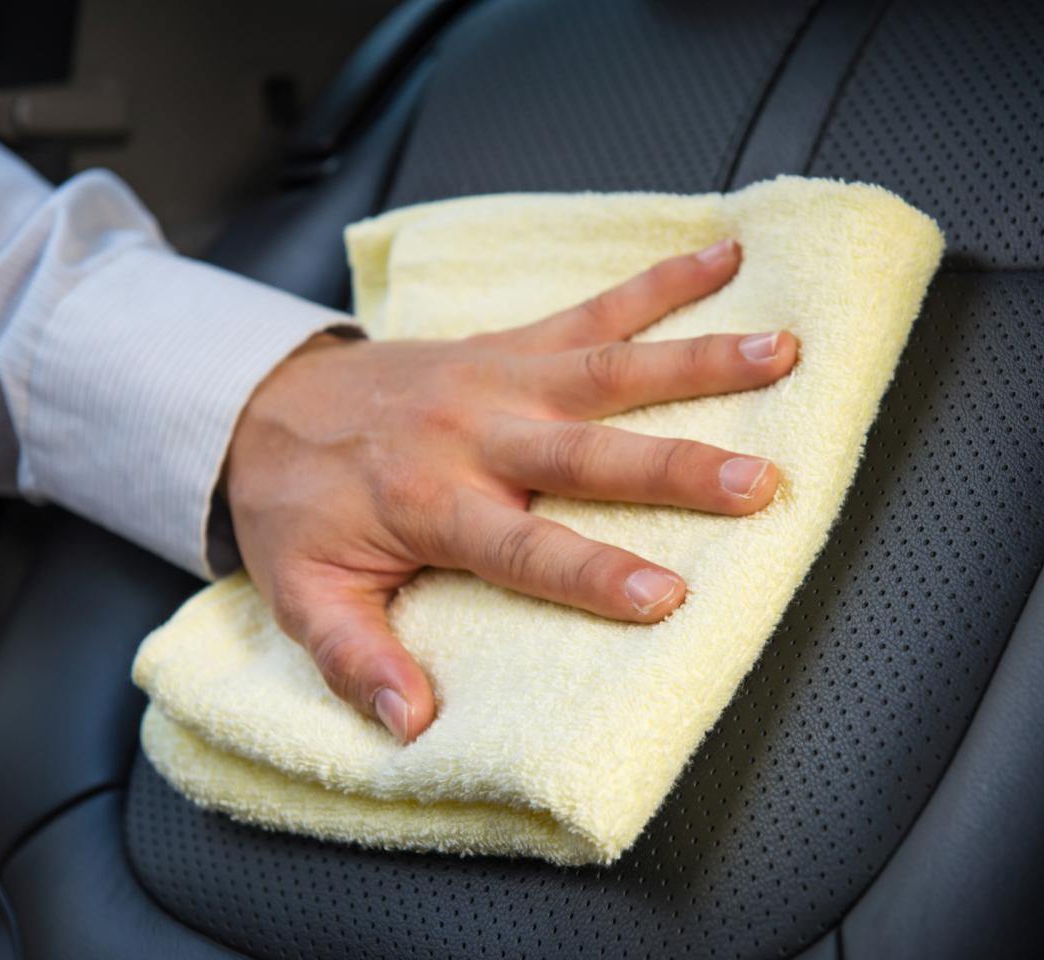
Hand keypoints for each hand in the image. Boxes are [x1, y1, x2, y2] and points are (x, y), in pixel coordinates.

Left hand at [224, 238, 797, 741]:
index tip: (668, 596)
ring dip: (697, 361)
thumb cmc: (296, 507)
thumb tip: (412, 725)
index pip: (524, 548)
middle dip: (676, 467)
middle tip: (758, 482)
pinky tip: (724, 260)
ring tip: (779, 351)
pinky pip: (592, 308)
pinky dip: (660, 282)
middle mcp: (476, 434)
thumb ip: (354, 660)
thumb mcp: (302, 595)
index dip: (595, 573)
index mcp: (430, 504)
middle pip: (586, 454)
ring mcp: (499, 378)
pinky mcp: (511, 344)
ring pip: (608, 368)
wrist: (264, 402)